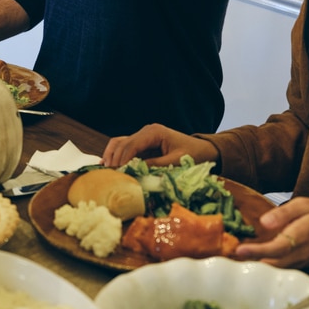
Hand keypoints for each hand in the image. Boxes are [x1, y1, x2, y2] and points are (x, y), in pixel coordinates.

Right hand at [100, 124, 216, 166]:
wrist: (203, 149)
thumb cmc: (193, 154)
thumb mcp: (176, 161)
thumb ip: (156, 165)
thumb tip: (136, 171)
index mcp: (154, 132)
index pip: (132, 145)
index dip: (122, 160)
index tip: (116, 173)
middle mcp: (146, 131)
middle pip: (123, 144)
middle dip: (115, 160)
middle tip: (109, 176)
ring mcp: (142, 136)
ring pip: (119, 143)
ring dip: (111, 156)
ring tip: (106, 171)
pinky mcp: (142, 143)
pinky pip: (123, 146)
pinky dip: (115, 154)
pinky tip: (106, 165)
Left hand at [233, 197, 308, 267]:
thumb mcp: (302, 205)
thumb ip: (283, 213)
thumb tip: (264, 222)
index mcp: (298, 237)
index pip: (276, 248)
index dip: (257, 251)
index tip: (239, 250)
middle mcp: (296, 255)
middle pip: (271, 264)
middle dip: (249, 263)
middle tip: (225, 259)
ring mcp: (295, 263)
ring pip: (272, 270)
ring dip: (252, 267)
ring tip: (229, 261)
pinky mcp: (293, 267)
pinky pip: (276, 270)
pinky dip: (260, 268)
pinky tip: (244, 262)